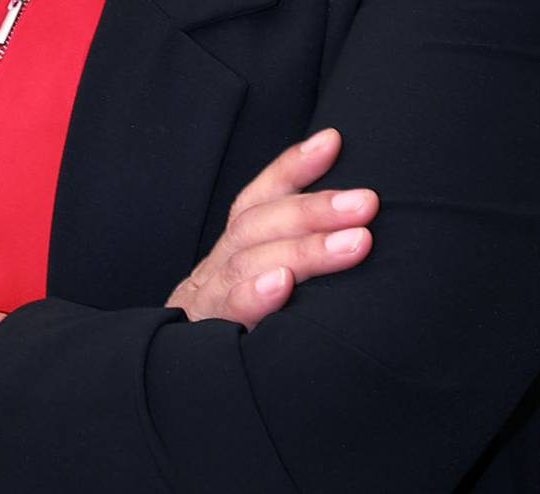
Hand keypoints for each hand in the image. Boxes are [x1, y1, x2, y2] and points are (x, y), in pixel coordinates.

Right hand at [165, 125, 376, 327]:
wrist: (171, 398)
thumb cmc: (237, 335)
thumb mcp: (257, 284)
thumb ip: (288, 257)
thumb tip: (351, 224)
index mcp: (231, 250)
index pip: (258, 198)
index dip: (292, 167)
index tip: (333, 140)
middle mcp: (216, 268)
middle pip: (259, 225)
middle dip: (316, 208)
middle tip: (368, 202)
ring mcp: (207, 304)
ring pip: (249, 261)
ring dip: (306, 250)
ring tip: (354, 242)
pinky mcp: (206, 343)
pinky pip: (228, 314)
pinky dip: (254, 296)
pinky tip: (282, 286)